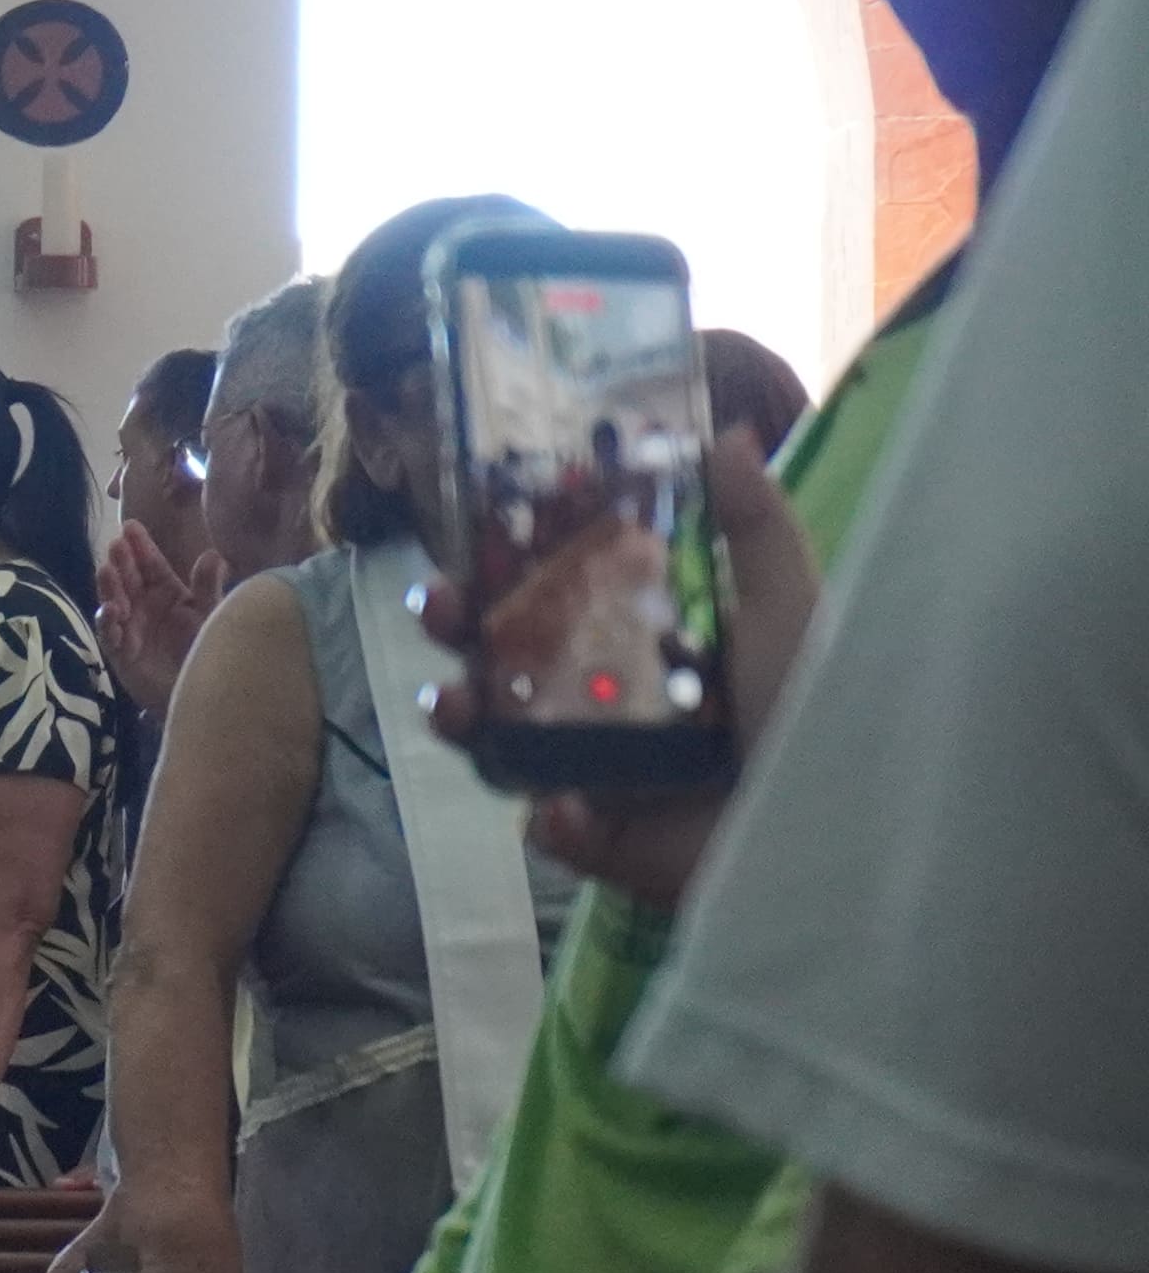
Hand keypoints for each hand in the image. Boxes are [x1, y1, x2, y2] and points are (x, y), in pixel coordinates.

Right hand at [98, 522, 226, 717]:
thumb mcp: (211, 615)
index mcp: (168, 591)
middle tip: (116, 545)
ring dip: (109, 585)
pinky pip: (109, 633)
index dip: (141, 546)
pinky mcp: (120, 650)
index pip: (151, 563)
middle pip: (129, 577)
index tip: (130, 526)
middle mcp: (144, 604)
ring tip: (107, 571)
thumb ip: (207, 587)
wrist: (200, 691)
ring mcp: (129, 626)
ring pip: (114, 599)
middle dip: (121, 561)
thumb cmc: (207, 649)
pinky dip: (108, 622)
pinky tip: (111, 610)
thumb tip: (212, 554)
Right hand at [414, 433, 823, 910]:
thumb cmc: (813, 701)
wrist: (834, 815)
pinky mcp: (601, 839)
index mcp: (636, 641)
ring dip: (461, 718)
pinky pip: (551, 827)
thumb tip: (727, 433)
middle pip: (499, 659)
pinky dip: (550, 820)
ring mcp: (590, 770)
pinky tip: (565, 805)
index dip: (498, 568)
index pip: (548, 596)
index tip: (467, 541)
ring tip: (454, 703)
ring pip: (497, 742)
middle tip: (439, 610)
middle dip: (453, 633)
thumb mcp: (788, 603)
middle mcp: (599, 700)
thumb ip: (755, 525)